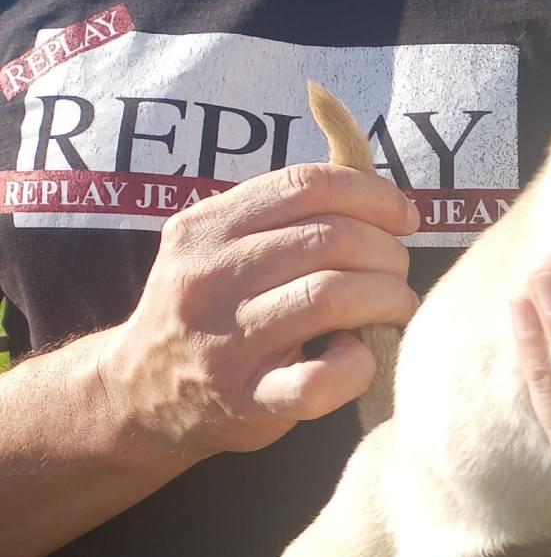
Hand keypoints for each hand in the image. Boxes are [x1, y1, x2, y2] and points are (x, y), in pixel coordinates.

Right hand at [98, 163, 420, 462]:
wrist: (141, 394)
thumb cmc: (212, 309)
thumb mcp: (223, 244)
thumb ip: (286, 207)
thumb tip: (363, 157)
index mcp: (208, 227)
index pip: (306, 185)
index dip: (373, 195)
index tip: (403, 218)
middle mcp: (211, 277)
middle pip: (331, 239)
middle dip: (388, 253)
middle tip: (398, 273)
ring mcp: (227, 341)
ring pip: (333, 297)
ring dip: (389, 299)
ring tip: (395, 308)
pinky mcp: (248, 399)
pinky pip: (323, 379)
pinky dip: (359, 366)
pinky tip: (359, 357)